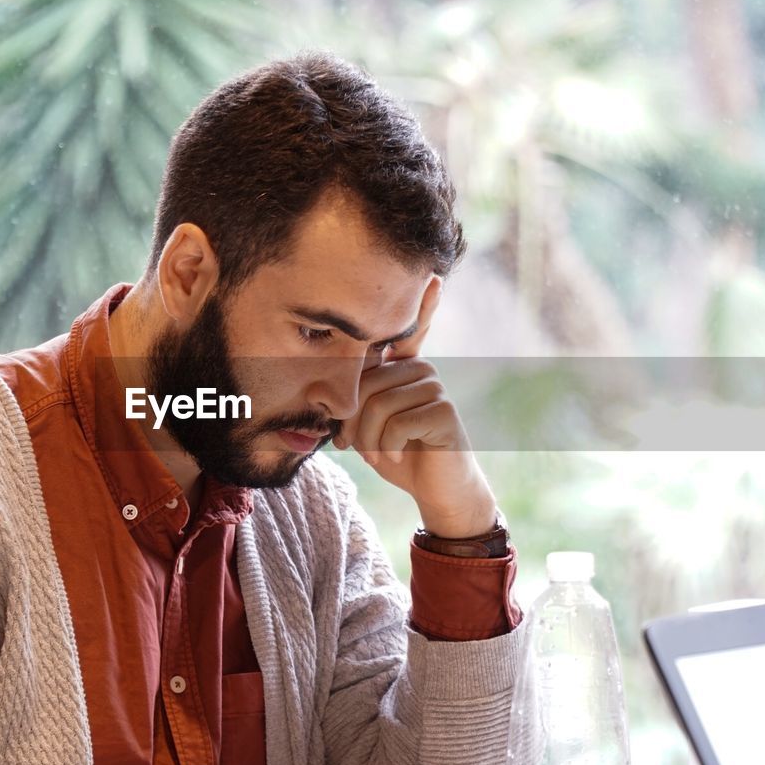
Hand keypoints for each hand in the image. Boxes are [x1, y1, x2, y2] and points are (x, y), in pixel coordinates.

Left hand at [333, 278, 496, 537]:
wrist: (434, 488)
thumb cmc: (397, 453)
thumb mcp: (366, 425)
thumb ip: (351, 402)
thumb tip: (320, 391)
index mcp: (402, 366)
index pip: (407, 328)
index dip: (420, 302)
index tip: (433, 276)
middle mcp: (421, 368)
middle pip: (367, 381)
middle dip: (353, 421)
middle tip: (354, 445)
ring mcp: (435, 387)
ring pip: (378, 404)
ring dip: (368, 438)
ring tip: (378, 452)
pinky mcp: (444, 411)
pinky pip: (397, 423)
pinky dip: (387, 446)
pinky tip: (398, 456)